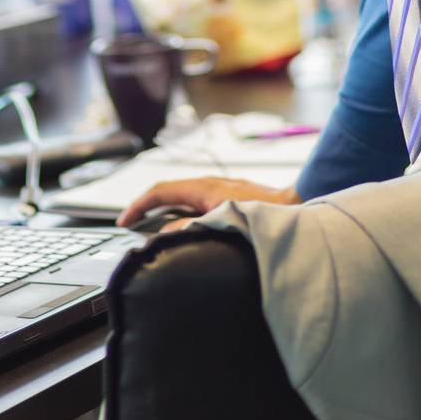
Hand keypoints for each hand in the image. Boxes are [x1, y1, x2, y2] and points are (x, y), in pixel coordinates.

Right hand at [118, 177, 299, 232]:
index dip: (138, 205)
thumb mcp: (221, 220)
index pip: (160, 191)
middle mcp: (209, 185)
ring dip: (166, 214)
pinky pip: (197, 206)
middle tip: (134, 226)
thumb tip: (167, 234)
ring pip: (183, 200)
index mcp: (203, 186)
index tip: (124, 220)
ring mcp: (220, 192)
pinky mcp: (231, 201)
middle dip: (149, 208)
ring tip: (156, 233)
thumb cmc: (264, 212)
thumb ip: (191, 227)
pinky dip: (183, 217)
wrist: (296, 208)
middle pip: (169, 194)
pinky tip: (188, 234)